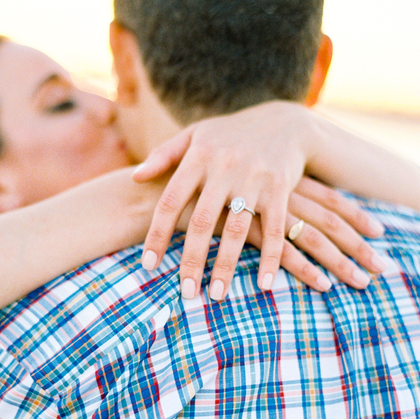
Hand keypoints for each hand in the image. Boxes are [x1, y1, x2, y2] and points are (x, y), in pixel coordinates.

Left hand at [133, 104, 385, 297]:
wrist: (285, 122)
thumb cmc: (230, 134)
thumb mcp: (195, 136)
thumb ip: (163, 156)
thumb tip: (134, 179)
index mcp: (198, 157)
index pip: (170, 201)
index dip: (158, 235)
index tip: (148, 265)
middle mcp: (224, 168)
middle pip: (203, 222)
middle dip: (193, 260)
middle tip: (185, 293)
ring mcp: (254, 178)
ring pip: (237, 230)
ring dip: (227, 266)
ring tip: (216, 296)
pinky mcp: (280, 189)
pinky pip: (275, 229)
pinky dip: (271, 258)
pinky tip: (264, 285)